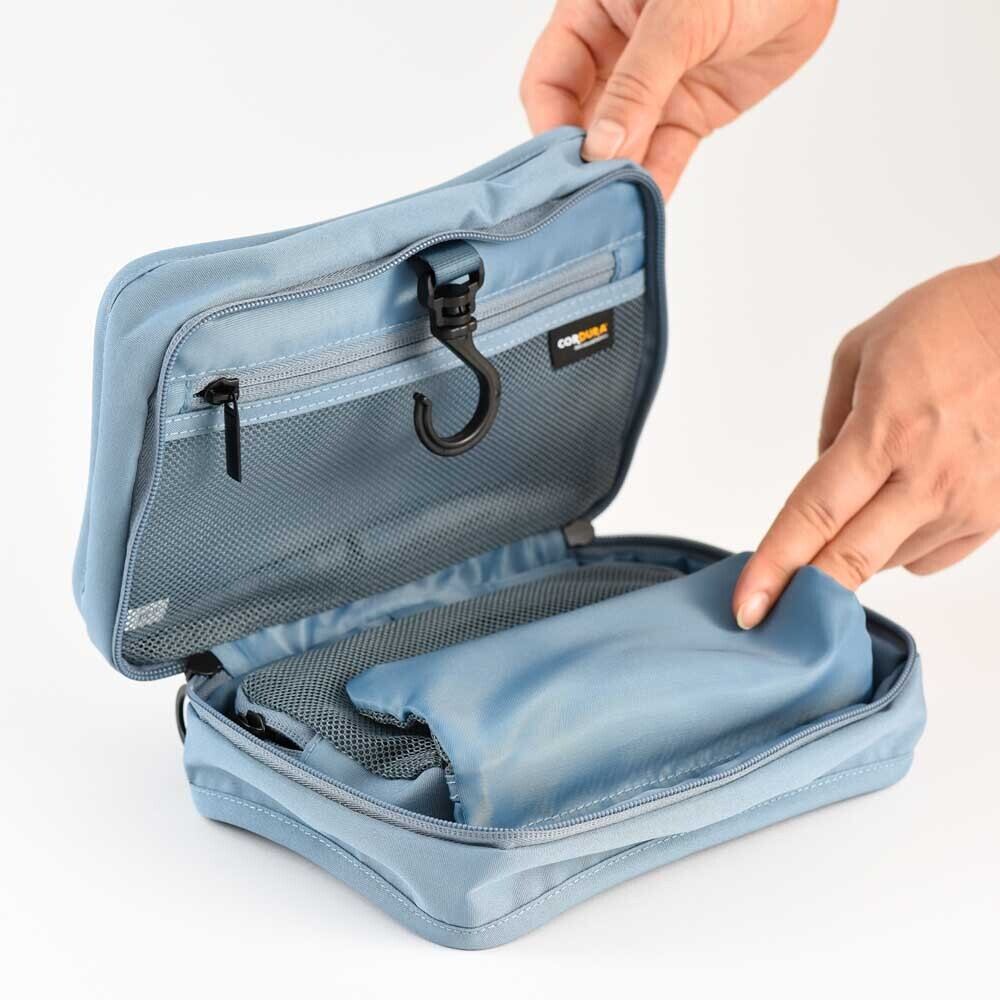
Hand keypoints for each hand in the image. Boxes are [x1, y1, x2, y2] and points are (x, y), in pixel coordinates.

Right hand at [520, 0, 836, 197]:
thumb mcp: (680, 16)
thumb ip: (638, 82)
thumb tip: (602, 147)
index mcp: (593, 14)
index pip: (549, 80)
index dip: (551, 123)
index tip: (565, 163)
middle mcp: (616, 53)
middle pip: (580, 118)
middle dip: (583, 160)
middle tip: (586, 198)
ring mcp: (654, 86)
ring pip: (623, 143)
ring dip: (619, 177)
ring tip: (616, 210)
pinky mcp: (691, 111)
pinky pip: (666, 153)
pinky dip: (657, 181)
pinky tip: (647, 205)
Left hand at [733, 258, 999, 628]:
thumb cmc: (952, 321)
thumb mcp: (861, 352)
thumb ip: (832, 425)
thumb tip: (821, 476)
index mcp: (886, 431)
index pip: (814, 515)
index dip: (775, 566)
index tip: (749, 605)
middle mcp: (931, 477)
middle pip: (851, 559)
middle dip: (804, 595)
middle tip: (772, 616)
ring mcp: (970, 502)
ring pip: (889, 560)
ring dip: (857, 548)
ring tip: (866, 496)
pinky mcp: (997, 515)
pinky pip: (929, 556)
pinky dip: (901, 544)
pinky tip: (902, 507)